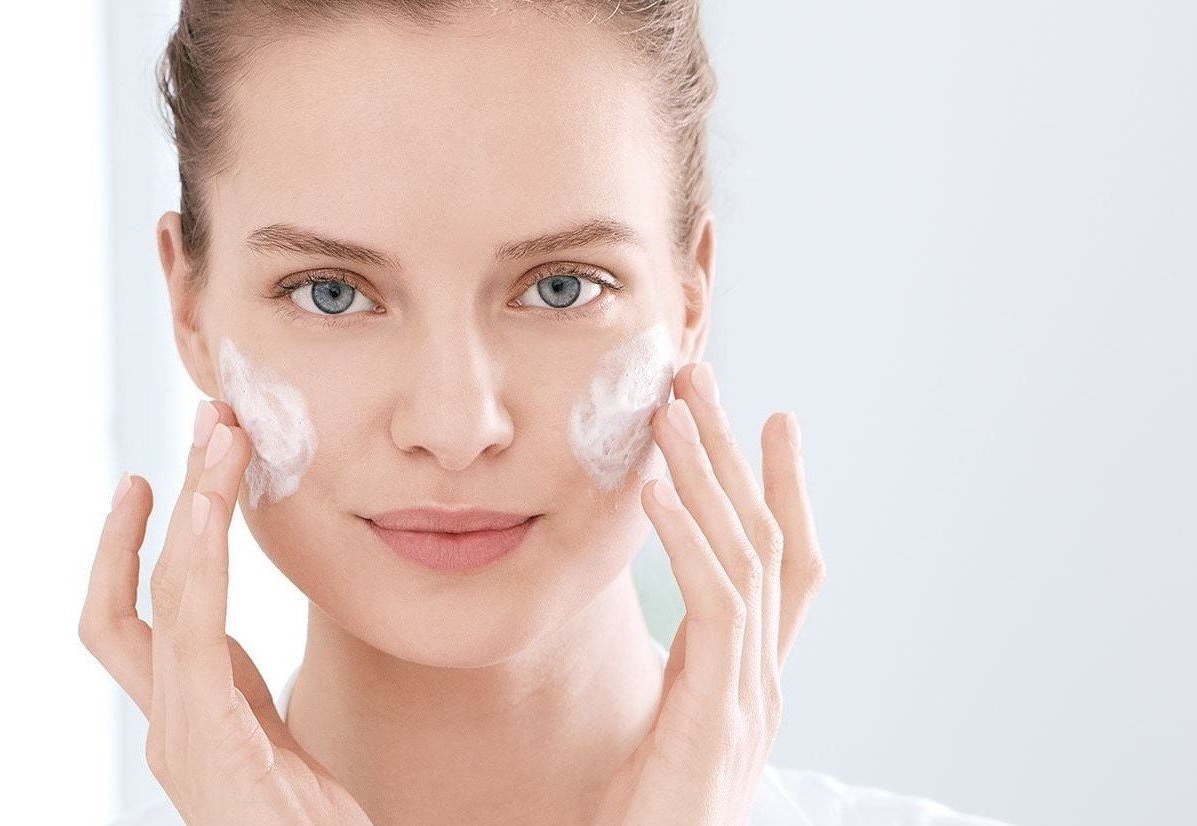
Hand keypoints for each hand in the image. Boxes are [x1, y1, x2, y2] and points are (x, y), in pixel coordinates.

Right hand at [79, 399, 372, 825]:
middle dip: (168, 507)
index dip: (148, 546)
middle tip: (207, 426)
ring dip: (190, 506)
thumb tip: (260, 677)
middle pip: (138, 594)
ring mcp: (181, 734)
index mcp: (193, 719)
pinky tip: (209, 500)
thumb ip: (259, 711)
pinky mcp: (206, 741)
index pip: (146, 617)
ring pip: (163, 594)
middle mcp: (173, 722)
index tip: (175, 479)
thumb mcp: (284, 754)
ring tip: (218, 437)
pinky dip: (193, 554)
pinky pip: (189, 628)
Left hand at [591, 362, 826, 825]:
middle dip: (737, 453)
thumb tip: (676, 625)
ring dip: (706, 477)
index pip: (786, 564)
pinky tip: (653, 491)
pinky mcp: (720, 711)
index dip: (782, 488)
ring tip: (673, 410)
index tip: (769, 419)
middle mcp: (765, 678)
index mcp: (754, 675)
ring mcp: (751, 694)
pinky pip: (713, 605)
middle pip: (767, 539)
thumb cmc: (651, 811)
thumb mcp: (673, 723)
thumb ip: (688, 670)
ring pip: (744, 557)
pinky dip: (686, 541)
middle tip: (704, 377)